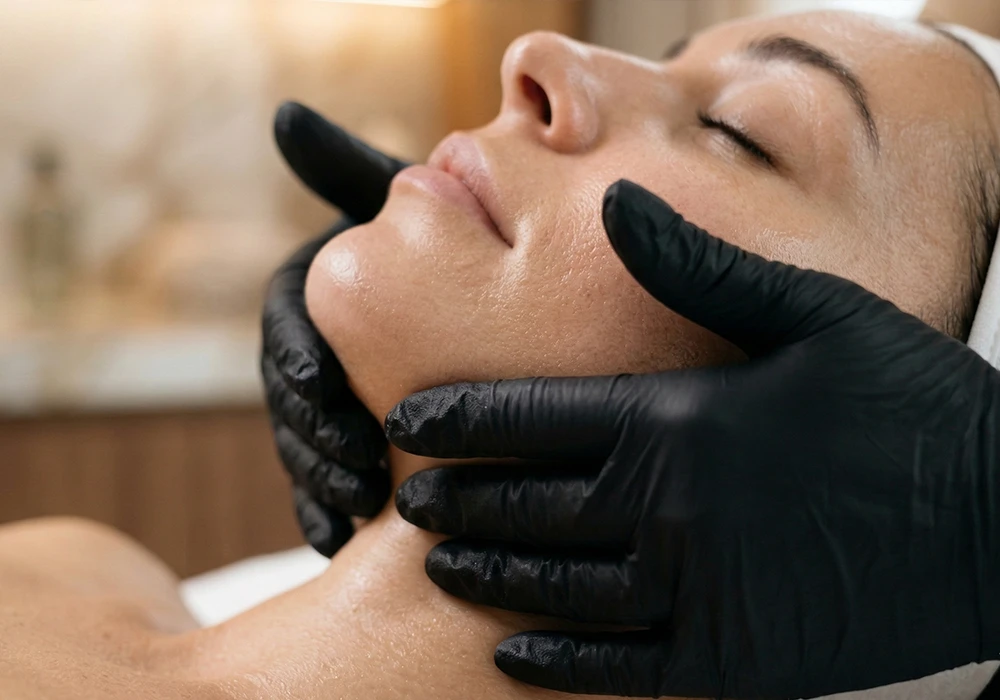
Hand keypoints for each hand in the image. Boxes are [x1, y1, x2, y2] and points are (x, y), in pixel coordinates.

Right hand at [263, 102, 407, 555]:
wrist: (490, 291)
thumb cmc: (447, 236)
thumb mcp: (404, 204)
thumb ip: (349, 171)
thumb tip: (283, 115)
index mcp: (309, 303)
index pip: (285, 333)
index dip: (296, 360)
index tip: (319, 383)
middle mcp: (313, 356)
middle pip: (290, 405)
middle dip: (311, 439)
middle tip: (350, 466)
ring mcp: (331, 408)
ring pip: (306, 453)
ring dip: (321, 483)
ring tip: (356, 511)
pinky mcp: (358, 449)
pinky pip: (331, 487)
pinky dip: (330, 516)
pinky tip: (343, 545)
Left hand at [387, 180, 999, 697]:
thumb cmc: (908, 403)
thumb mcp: (811, 312)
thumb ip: (696, 264)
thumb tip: (612, 202)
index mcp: (676, 422)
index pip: (527, 418)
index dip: (456, 419)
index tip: (407, 419)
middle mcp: (667, 512)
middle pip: (524, 508)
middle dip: (456, 502)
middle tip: (406, 502)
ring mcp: (695, 594)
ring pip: (555, 589)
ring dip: (487, 578)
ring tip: (439, 568)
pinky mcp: (731, 657)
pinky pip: (618, 668)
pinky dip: (557, 663)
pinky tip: (514, 655)